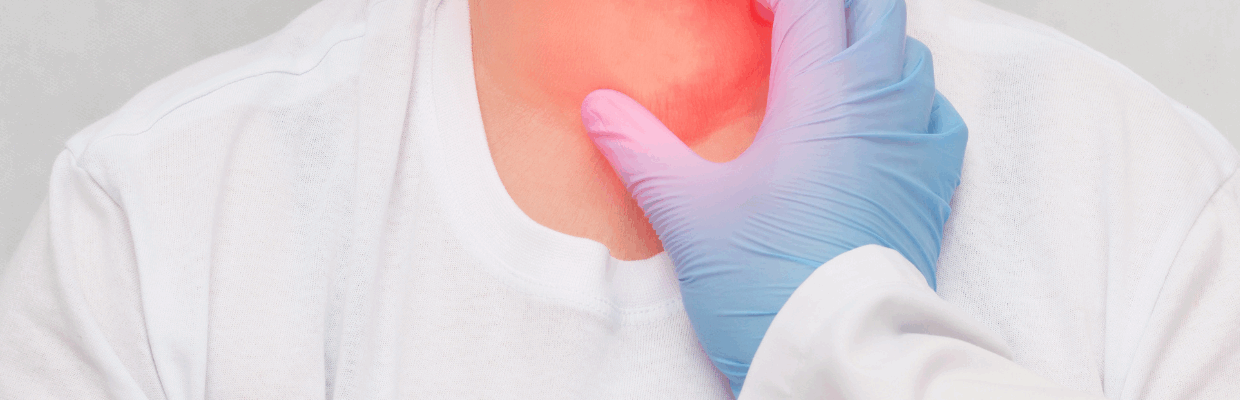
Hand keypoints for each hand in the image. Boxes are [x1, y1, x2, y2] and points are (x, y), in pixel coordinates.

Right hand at [579, 0, 966, 394]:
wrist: (837, 352)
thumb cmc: (767, 280)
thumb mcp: (688, 211)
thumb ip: (640, 148)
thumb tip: (599, 107)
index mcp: (822, 94)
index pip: (810, 3)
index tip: (746, 7)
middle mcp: (880, 104)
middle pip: (874, 9)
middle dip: (831, 4)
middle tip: (785, 17)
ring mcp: (915, 144)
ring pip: (910, 55)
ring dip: (870, 40)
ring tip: (827, 57)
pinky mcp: (934, 186)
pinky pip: (937, 113)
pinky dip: (909, 97)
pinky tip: (879, 118)